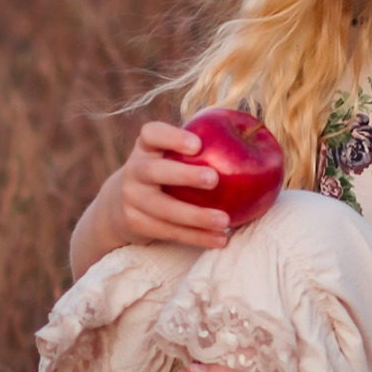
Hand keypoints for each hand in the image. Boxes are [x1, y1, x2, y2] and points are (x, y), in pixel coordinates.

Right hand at [101, 121, 232, 250]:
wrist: (119, 205)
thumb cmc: (164, 172)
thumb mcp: (168, 154)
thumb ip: (197, 145)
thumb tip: (252, 132)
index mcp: (146, 147)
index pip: (152, 134)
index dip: (172, 137)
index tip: (197, 144)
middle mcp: (134, 170)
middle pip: (154, 171)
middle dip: (183, 175)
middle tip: (214, 179)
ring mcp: (132, 198)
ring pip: (163, 209)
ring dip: (195, 216)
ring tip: (225, 221)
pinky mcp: (136, 223)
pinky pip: (169, 232)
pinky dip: (196, 237)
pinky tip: (220, 240)